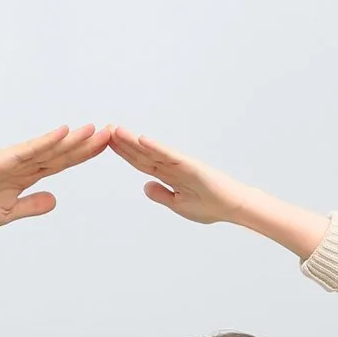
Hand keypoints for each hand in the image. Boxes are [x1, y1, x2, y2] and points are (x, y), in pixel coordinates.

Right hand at [0, 124, 112, 231]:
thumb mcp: (7, 213)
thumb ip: (31, 205)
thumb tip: (55, 200)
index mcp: (25, 177)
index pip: (61, 163)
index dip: (83, 155)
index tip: (105, 147)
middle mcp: (23, 164)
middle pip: (62, 152)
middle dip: (88, 144)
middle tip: (114, 132)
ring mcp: (13, 160)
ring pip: (51, 148)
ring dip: (74, 139)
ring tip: (98, 130)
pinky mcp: (2, 159)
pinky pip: (30, 149)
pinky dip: (48, 140)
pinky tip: (65, 133)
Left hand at [109, 128, 261, 226]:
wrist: (232, 207)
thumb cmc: (210, 205)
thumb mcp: (178, 205)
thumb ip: (161, 194)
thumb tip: (145, 186)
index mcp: (168, 176)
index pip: (140, 162)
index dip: (124, 152)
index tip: (107, 142)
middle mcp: (172, 166)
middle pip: (142, 153)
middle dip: (123, 142)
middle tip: (104, 129)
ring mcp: (181, 165)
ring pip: (152, 151)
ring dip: (134, 141)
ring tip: (116, 130)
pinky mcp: (191, 166)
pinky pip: (170, 156)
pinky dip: (156, 148)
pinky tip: (142, 140)